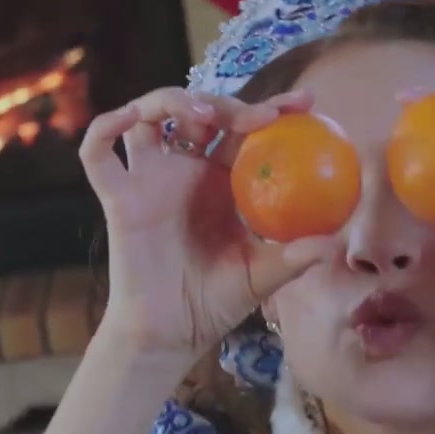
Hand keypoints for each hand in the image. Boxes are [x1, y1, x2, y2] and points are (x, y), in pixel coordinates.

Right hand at [80, 87, 336, 357]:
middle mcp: (184, 171)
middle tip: (259, 116)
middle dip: (227, 102)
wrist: (170, 333)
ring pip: (148, 116)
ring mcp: (149, 179)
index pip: (245, 129)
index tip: (306, 102)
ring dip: (171, 100)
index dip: (272, 108)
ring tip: (203, 116)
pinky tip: (129, 121)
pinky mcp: (118, 197)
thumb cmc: (216, 303)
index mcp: (222, 180)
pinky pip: (98, 153)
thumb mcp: (262, 277)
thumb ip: (294, 258)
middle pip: (198, 112)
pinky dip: (106, 126)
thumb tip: (336, 243)